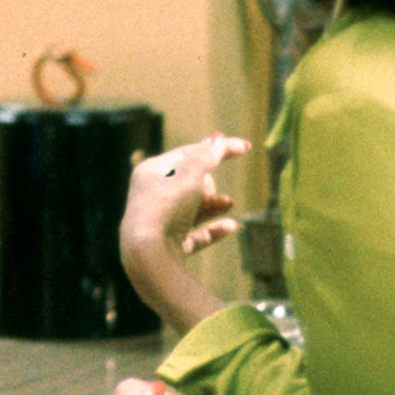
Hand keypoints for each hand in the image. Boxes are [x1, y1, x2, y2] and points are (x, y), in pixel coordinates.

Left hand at [117, 132, 249, 332]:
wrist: (149, 254)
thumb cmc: (166, 206)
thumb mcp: (189, 175)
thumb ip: (206, 157)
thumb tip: (218, 140)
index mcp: (151, 172)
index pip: (188, 153)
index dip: (216, 149)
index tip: (245, 147)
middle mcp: (152, 195)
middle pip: (191, 182)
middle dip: (208, 185)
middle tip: (207, 194)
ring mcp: (160, 222)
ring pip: (193, 208)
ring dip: (213, 205)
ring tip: (228, 202)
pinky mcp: (168, 246)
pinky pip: (194, 235)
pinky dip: (212, 230)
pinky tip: (231, 227)